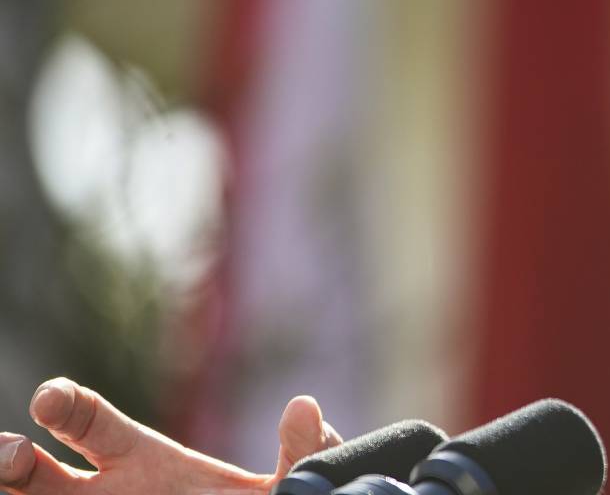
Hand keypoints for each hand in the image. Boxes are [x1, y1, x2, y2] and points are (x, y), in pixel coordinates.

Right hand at [0, 378, 342, 494]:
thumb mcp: (284, 486)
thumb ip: (303, 449)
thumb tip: (304, 406)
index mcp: (141, 461)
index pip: (92, 424)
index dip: (67, 407)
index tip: (52, 400)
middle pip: (38, 475)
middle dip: (13, 462)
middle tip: (10, 453)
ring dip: (13, 494)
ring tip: (8, 473)